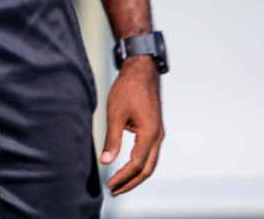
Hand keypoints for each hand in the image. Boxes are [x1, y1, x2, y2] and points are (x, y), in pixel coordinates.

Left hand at [103, 56, 163, 192]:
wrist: (142, 72)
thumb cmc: (128, 89)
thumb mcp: (115, 114)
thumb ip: (112, 139)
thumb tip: (105, 161)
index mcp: (150, 134)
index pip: (137, 164)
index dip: (123, 177)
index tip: (109, 184)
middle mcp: (158, 137)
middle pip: (147, 169)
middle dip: (131, 182)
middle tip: (114, 191)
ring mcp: (158, 134)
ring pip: (150, 163)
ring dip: (136, 175)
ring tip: (120, 183)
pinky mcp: (155, 130)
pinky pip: (150, 153)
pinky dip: (140, 164)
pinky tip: (127, 166)